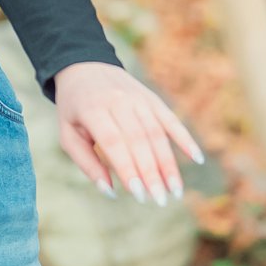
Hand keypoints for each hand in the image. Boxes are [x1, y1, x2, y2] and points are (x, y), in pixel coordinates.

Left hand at [52, 61, 202, 204]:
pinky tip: (197, 158)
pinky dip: (185, 138)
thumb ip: (87, 164)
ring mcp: (138, 97)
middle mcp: (118, 101)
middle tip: (160, 200)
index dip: (128, 169)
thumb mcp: (68, 134)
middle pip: (140, 140)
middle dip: (151, 172)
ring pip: (157, 133)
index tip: (139, 195)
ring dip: (168, 163)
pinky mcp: (152, 98)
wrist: (85, 65)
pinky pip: (171, 119)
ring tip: (175, 190)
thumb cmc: (74, 108)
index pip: (114, 142)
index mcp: (93, 109)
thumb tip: (111, 193)